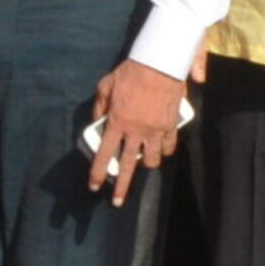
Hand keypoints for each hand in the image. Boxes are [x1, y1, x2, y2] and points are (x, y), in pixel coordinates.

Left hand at [86, 58, 184, 205]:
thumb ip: (99, 106)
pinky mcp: (170, 125)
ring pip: (151, 160)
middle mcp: (135, 131)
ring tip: (143, 163)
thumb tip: (98, 120)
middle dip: (121, 187)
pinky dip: (164, 151)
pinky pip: (168, 146)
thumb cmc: (130, 73)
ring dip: (146, 164)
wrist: (159, 64)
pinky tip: (161, 150)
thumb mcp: (105, 86)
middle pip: (127, 165)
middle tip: (117, 201)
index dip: (98, 173)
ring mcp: (154, 130)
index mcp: (116, 122)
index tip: (94, 186)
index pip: (104, 154)